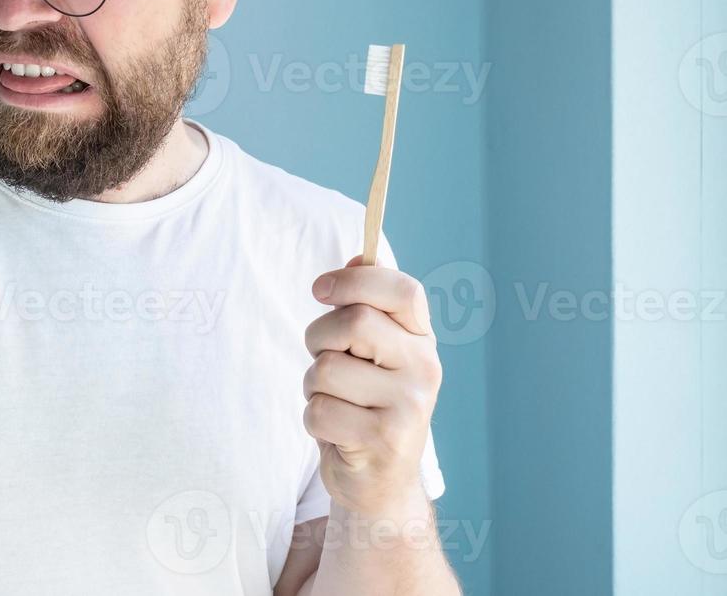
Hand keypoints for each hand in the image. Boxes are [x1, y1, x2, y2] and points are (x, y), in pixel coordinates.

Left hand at [302, 254, 441, 517]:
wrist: (381, 481)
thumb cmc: (366, 403)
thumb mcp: (372, 353)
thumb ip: (366, 306)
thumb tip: (358, 257)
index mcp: (422, 339)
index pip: (403, 290)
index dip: (355, 281)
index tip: (319, 290)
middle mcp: (426, 369)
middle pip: (354, 322)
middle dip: (319, 338)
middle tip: (325, 359)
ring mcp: (410, 407)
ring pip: (326, 370)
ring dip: (313, 386)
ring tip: (337, 403)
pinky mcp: (384, 441)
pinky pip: (318, 411)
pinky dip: (313, 420)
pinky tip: (337, 432)